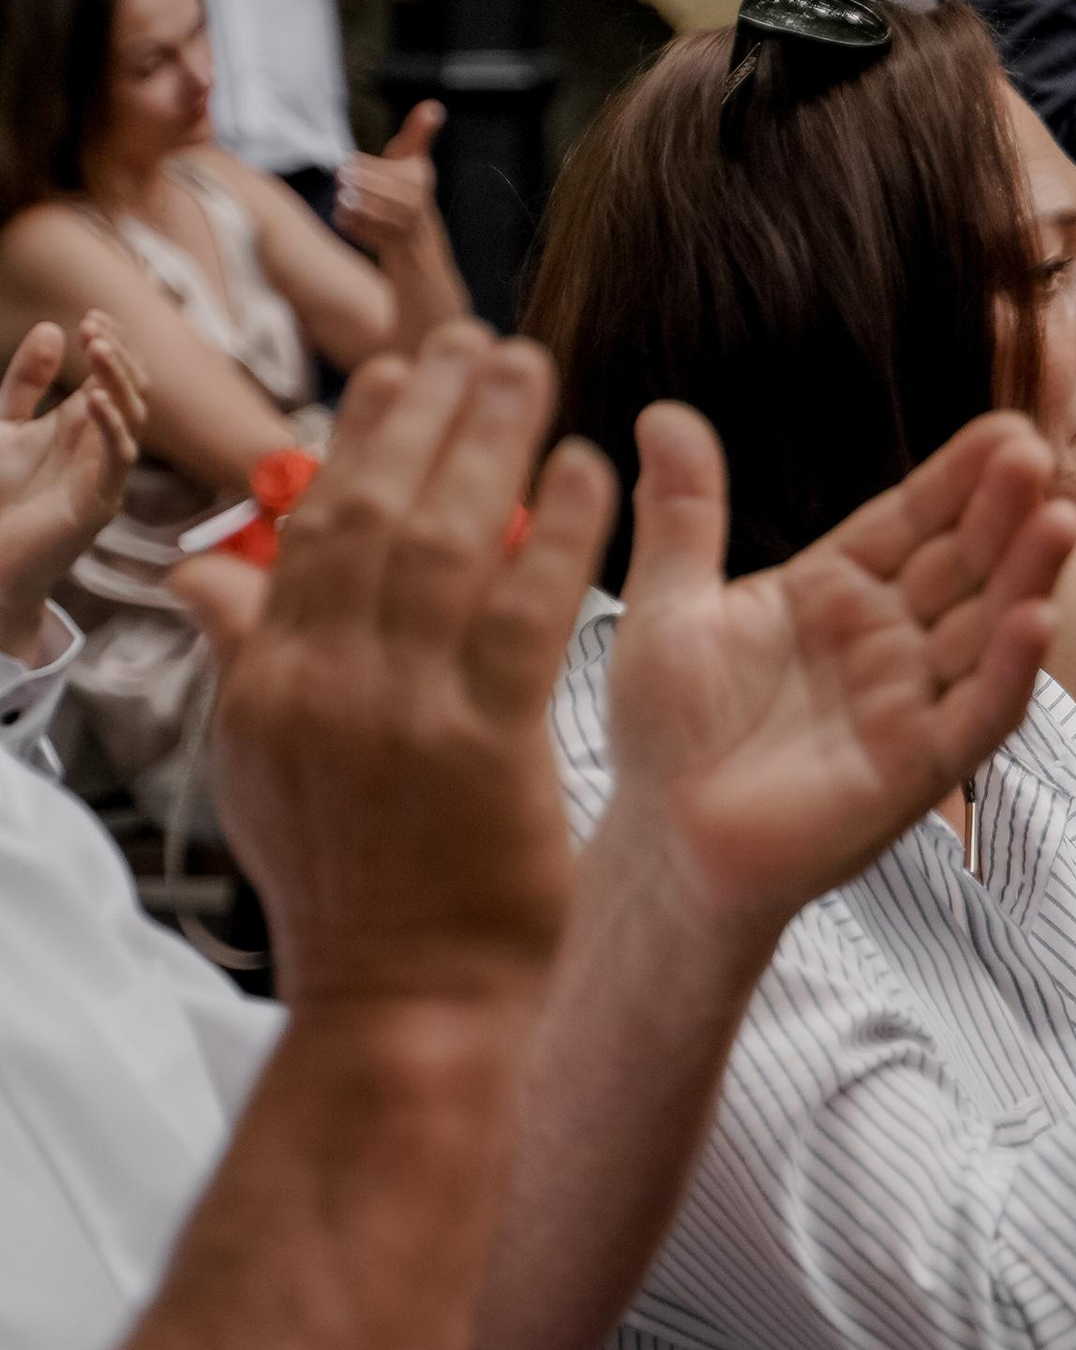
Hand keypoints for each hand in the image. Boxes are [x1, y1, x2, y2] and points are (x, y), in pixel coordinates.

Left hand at [0, 313, 144, 656]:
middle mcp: (102, 446)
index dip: (111, 344)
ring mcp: (106, 473)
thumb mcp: (4, 424)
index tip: (90, 316)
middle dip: (118, 355)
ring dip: (119, 379)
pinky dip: (112, 424)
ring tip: (97, 346)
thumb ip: (26, 380)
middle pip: (133, 389)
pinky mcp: (101, 502)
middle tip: (94, 326)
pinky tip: (96, 398)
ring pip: (133, 416)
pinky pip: (120, 456)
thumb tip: (52, 328)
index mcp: (85, 426)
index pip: (116, 375)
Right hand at [173, 323, 617, 1011]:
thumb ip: (245, 660)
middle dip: (431, 413)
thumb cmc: (352, 896)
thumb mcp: (264, 773)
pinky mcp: (486, 749)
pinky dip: (560, 533)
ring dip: (495, 442)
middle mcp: (328, 684)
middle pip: (377, 513)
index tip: (399, 372)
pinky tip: (593, 470)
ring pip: (447, 543)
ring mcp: (405, 714)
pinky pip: (527, 614)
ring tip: (535, 371)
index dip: (360, 440)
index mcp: (273, 683)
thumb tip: (208, 576)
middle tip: (480, 341)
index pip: (313, 530)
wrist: (402, 1008)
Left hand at [334, 102, 446, 257]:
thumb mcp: (416, 158)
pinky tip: (345, 214)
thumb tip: (435, 106)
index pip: (377, 170)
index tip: (348, 163)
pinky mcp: (382, 242)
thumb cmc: (411, 185)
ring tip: (344, 196)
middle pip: (366, 189)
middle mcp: (410, 205)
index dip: (359, 166)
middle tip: (341, 179)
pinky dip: (345, 221)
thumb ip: (420, 131)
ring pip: (359, 209)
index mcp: (415, 180)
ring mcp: (397, 226)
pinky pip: (354, 228)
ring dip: (346, 202)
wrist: (417, 234)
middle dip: (349, 183)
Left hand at [594, 403, 1075, 947]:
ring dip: (1026, 578)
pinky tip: (1037, 622)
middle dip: (1002, 512)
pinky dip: (1008, 671)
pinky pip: (976, 714)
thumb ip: (682, 516)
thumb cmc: (667, 732)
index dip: (957, 477)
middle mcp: (886, 638)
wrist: (663, 842)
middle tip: (1036, 456)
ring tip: (1058, 523)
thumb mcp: (667, 608)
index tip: (1003, 429)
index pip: (910, 518)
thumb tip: (663, 412)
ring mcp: (909, 701)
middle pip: (961, 563)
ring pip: (984, 629)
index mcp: (834, 589)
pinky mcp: (917, 767)